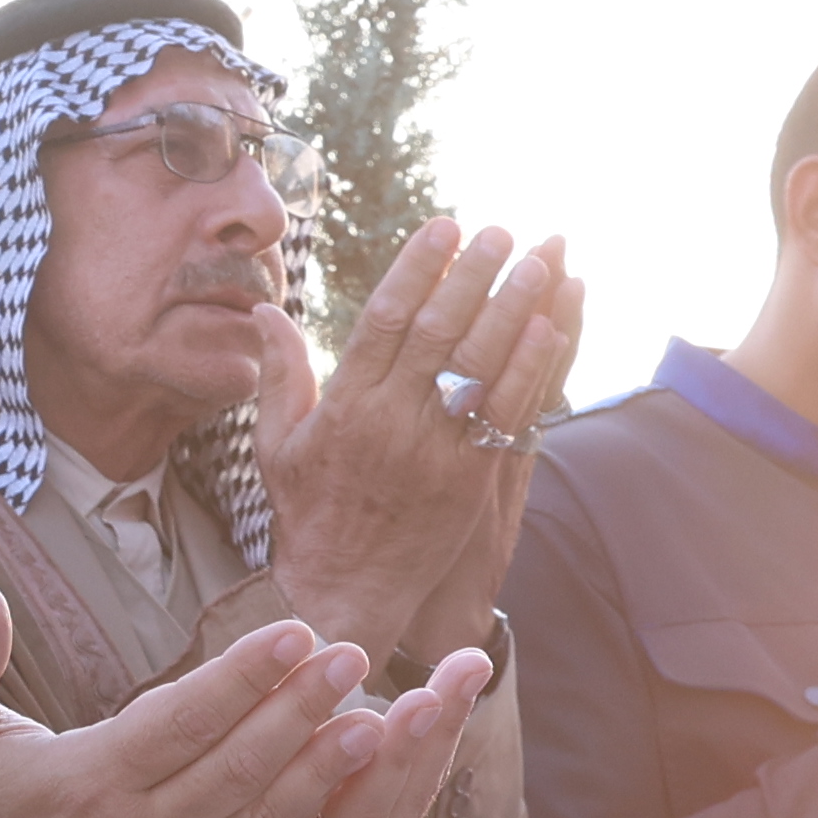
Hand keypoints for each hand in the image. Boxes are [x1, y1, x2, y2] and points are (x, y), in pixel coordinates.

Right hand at [257, 223, 582, 664]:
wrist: (346, 589)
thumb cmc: (308, 512)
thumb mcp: (278, 441)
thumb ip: (279, 371)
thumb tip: (266, 309)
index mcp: (345, 407)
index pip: (385, 320)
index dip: (418, 269)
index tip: (443, 227)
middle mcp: (392, 424)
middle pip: (439, 334)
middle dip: (473, 277)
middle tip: (500, 232)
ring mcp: (436, 453)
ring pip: (480, 368)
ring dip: (514, 310)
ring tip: (538, 263)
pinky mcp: (471, 480)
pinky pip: (508, 414)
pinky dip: (532, 368)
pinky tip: (551, 328)